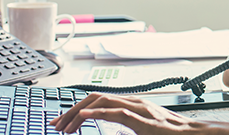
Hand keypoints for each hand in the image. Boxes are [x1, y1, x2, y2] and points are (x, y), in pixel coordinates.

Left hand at [50, 92, 214, 134]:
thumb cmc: (171, 134)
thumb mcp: (142, 131)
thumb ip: (125, 128)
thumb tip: (111, 132)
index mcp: (131, 105)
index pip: (98, 100)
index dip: (77, 109)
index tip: (63, 123)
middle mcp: (133, 102)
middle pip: (95, 97)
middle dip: (71, 110)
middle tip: (57, 125)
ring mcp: (139, 109)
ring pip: (102, 101)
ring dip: (79, 113)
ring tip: (65, 125)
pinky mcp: (143, 120)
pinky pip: (117, 113)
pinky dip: (98, 113)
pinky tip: (84, 117)